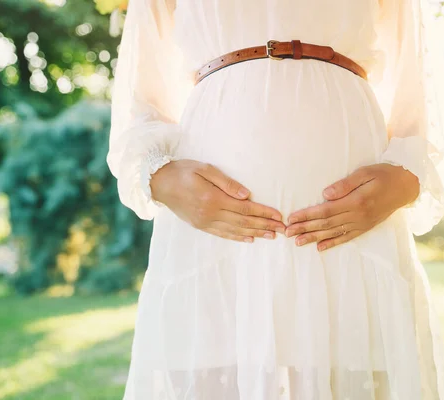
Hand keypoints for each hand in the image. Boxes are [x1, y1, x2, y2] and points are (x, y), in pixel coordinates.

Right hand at [150, 160, 285, 242]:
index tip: (279, 216)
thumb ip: (226, 182)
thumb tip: (247, 195)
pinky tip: (250, 238)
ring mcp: (205, 222)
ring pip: (235, 231)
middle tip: (283, 229)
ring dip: (256, 233)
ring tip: (272, 235)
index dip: (264, 213)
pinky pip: (223, 234)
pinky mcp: (200, 226)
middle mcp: (210, 214)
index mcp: (213, 199)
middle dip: (265, 225)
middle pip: (244, 223)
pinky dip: (238, 237)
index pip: (245, 209)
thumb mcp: (205, 169)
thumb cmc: (183, 171)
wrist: (159, 183)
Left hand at [285, 163, 419, 250]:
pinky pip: (347, 237)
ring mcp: (362, 224)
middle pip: (326, 224)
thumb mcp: (365, 173)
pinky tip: (320, 248)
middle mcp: (358, 216)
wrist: (406, 186)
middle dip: (305, 228)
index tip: (291, 218)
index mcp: (356, 202)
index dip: (307, 215)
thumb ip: (345, 184)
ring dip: (314, 238)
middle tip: (287, 233)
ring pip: (334, 233)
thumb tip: (325, 194)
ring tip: (298, 242)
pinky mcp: (365, 227)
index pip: (325, 211)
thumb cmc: (384, 174)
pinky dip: (333, 243)